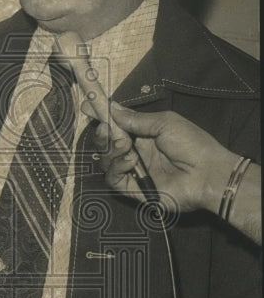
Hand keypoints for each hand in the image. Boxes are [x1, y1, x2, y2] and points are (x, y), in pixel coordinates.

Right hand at [89, 102, 238, 212]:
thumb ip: (136, 119)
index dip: (104, 118)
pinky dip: (116, 167)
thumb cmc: (192, 144)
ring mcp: (134, 171)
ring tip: (127, 146)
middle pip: (107, 144)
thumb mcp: (164, 122)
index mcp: (145, 135)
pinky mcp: (133, 189)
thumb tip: (112, 109)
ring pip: (106, 161)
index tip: (89, 107)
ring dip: (111, 150)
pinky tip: (130, 161)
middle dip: (103, 134)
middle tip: (106, 128)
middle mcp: (137, 153)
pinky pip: (113, 179)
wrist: (207, 173)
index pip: (117, 126)